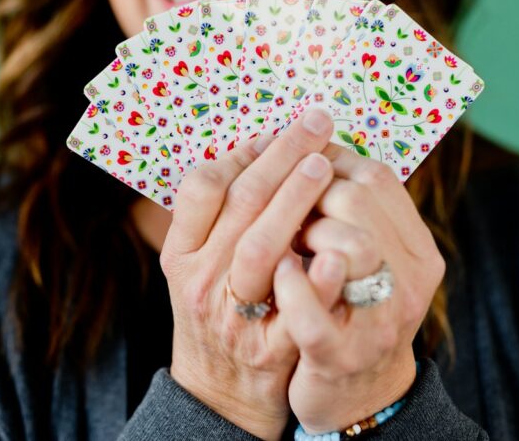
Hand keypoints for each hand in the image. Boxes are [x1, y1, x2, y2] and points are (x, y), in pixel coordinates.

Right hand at [161, 109, 336, 439]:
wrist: (220, 394)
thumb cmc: (216, 312)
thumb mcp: (198, 264)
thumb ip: (217, 217)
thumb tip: (258, 148)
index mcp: (182, 255)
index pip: (201, 187)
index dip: (240, 153)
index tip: (272, 131)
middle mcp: (202, 280)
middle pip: (240, 204)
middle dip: (282, 157)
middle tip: (316, 124)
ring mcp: (235, 314)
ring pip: (260, 247)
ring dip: (295, 200)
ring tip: (325, 165)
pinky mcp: (271, 347)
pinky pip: (296, 306)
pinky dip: (315, 274)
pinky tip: (336, 244)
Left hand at [272, 148, 445, 433]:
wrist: (358, 396)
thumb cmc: (349, 310)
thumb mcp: (366, 256)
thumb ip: (354, 210)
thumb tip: (311, 144)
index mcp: (417, 250)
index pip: (376, 177)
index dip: (329, 157)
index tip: (297, 156)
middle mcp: (409, 282)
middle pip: (359, 201)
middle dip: (309, 188)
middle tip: (280, 194)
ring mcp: (377, 321)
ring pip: (350, 246)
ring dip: (303, 226)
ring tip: (277, 229)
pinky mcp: (339, 357)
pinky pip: (316, 313)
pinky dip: (292, 285)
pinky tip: (275, 272)